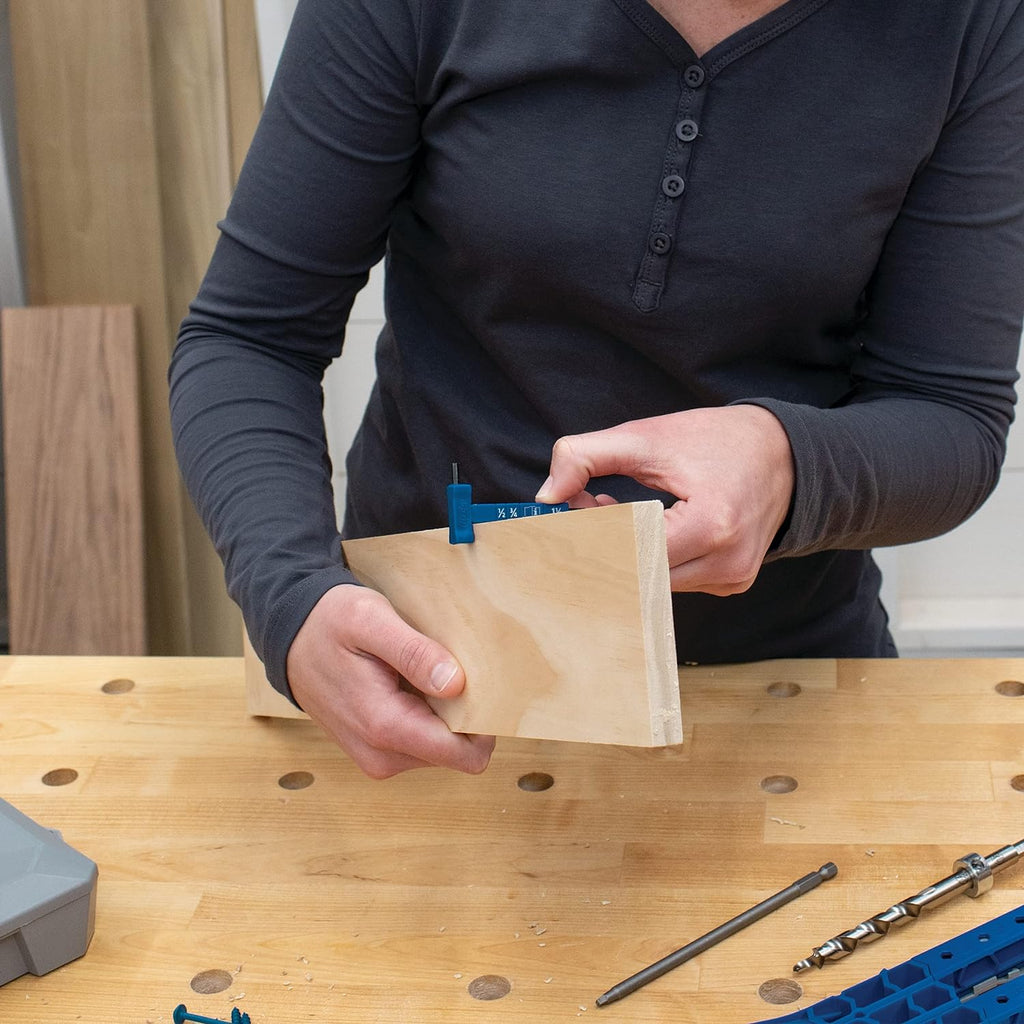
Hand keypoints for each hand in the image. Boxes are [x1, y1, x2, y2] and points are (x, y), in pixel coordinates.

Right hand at [286, 584, 494, 777]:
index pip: (465, 754)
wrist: (290, 636)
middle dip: (466, 715)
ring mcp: (378, 758)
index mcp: (384, 727)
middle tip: (452, 668)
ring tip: (426, 671)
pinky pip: (423, 742)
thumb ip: (414, 653)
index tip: (486, 686)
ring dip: (445, 713)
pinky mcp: (377, 751)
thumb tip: (456, 684)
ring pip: (443, 749)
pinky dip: (428, 714)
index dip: (485, 722)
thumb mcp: (371, 620)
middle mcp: (382, 755)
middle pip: (458, 752)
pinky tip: (412, 682)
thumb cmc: (329, 622)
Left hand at [536, 405, 793, 594]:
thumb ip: (586, 456)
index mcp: (711, 524)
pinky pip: (672, 583)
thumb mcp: (647, 436)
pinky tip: (641, 528)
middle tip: (580, 511)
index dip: (587, 536)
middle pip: (635, 573)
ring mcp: (732, 579)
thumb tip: (546, 495)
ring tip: (612, 510)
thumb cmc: (717, 441)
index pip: (626, 550)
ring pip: (650, 583)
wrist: (785, 454)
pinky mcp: (731, 584)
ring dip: (622, 554)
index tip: (560, 517)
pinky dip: (647, 560)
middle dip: (600, 545)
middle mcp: (726, 562)